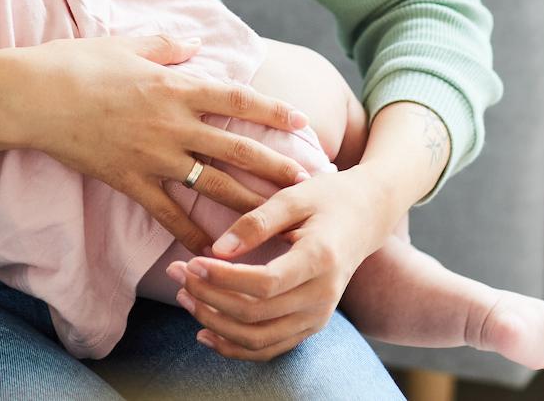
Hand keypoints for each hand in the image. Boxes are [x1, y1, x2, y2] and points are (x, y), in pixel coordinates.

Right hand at [7, 34, 312, 256]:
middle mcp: (173, 124)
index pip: (237, 100)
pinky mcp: (129, 181)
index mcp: (176, 86)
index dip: (272, 111)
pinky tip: (210, 248)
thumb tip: (197, 43)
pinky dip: (189, 232)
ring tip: (274, 216)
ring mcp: (152, 156)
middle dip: (274, 165)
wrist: (34, 98)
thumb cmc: (78, 63)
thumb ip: (168, 45)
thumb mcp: (128, 43)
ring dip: (246, 201)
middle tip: (306, 180)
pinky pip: (167, 213)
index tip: (301, 121)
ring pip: (211, 185)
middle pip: (235, 148)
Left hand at [166, 165, 398, 360]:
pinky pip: (270, 348)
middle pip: (256, 314)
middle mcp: (323, 296)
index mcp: (321, 259)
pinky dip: (235, 347)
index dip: (223, 279)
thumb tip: (217, 249)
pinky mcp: (311, 325)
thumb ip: (256, 222)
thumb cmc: (329, 198)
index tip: (190, 263)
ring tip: (184, 296)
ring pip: (259, 338)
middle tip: (175, 273)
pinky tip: (205, 332)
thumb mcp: (295, 196)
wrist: (368, 216)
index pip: (265, 284)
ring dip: (215, 323)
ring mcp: (319, 316)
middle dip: (208, 298)